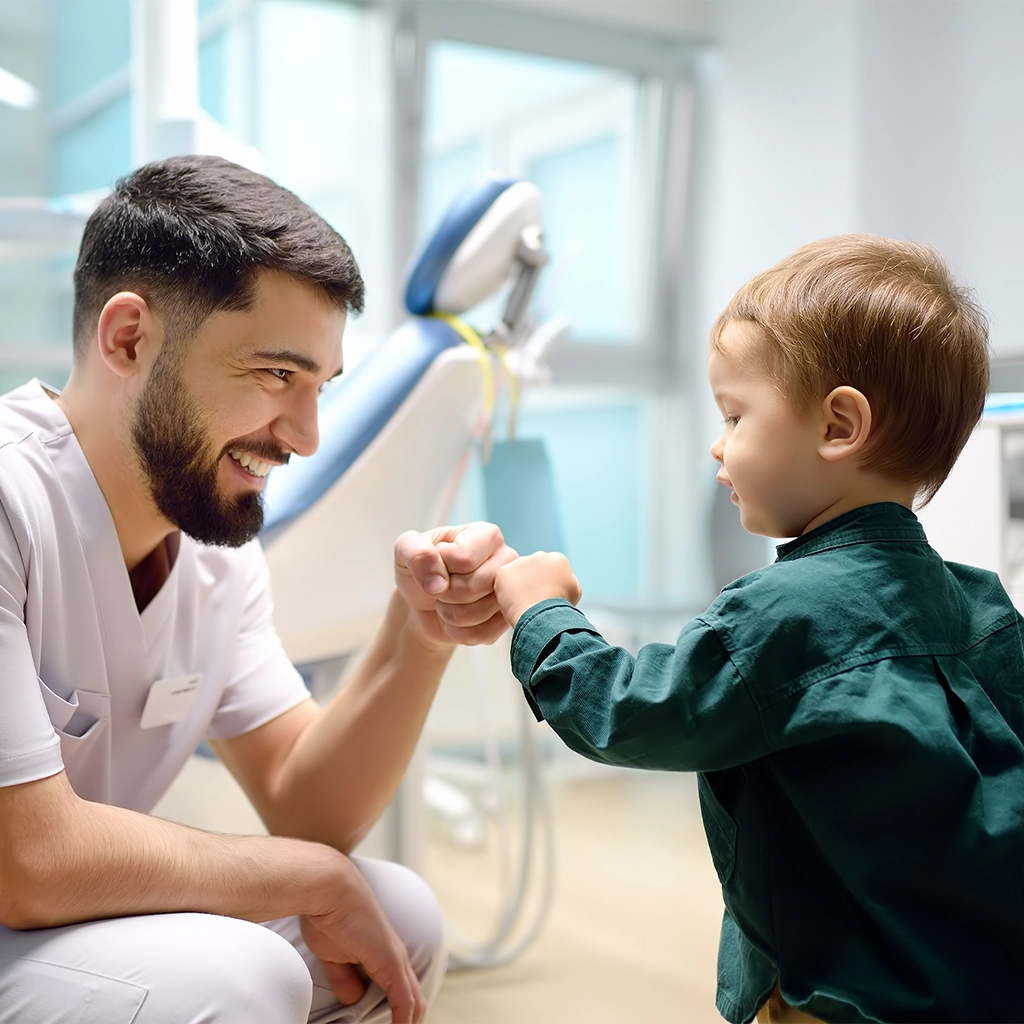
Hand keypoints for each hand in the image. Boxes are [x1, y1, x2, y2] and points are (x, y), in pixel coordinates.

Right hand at [300, 860, 424, 1023]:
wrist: (328, 889)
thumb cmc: (327, 914)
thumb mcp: (335, 956)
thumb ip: (345, 979)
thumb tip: (353, 999)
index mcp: (384, 954)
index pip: (402, 992)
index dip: (399, 1015)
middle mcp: (396, 956)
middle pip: (414, 999)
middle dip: (408, 1022)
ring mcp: (396, 959)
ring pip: (414, 1002)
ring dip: (408, 1023)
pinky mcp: (391, 962)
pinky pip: (405, 1000)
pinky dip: (404, 1021)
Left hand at [394, 522, 517, 647]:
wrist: (424, 604)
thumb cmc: (421, 570)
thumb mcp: (406, 550)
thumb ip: (415, 552)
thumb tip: (438, 582)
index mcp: (487, 535)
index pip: (464, 558)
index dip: (440, 569)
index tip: (436, 566)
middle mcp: (507, 560)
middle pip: (477, 585)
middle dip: (446, 594)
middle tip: (440, 589)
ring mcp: (511, 592)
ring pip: (480, 613)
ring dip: (450, 614)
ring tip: (447, 603)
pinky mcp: (507, 620)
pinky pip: (482, 635)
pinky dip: (458, 633)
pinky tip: (456, 621)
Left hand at [494, 551, 581, 626]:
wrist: (544, 616)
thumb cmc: (561, 608)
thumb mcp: (574, 591)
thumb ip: (566, 579)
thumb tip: (559, 579)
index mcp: (557, 559)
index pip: (549, 567)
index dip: (546, 582)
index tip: (545, 595)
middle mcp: (539, 555)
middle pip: (532, 567)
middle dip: (531, 580)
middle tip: (532, 600)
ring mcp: (520, 562)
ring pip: (516, 573)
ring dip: (517, 584)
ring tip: (522, 603)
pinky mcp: (504, 571)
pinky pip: (502, 581)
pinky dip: (504, 592)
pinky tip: (512, 603)